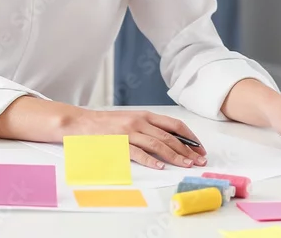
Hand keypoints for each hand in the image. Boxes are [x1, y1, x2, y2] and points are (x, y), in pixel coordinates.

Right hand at [63, 108, 207, 169]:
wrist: (80, 123)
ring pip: (158, 144)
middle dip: (188, 150)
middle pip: (170, 136)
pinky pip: (138, 153)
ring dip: (175, 156)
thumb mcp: (130, 120)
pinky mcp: (119, 144)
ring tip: (186, 165)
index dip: (190, 137)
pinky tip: (160, 167)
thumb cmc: (106, 124)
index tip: (200, 148)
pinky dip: (151, 160)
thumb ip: (149, 128)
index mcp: (144, 115)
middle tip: (199, 160)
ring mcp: (129, 133)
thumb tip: (172, 141)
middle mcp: (139, 122)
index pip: (175, 125)